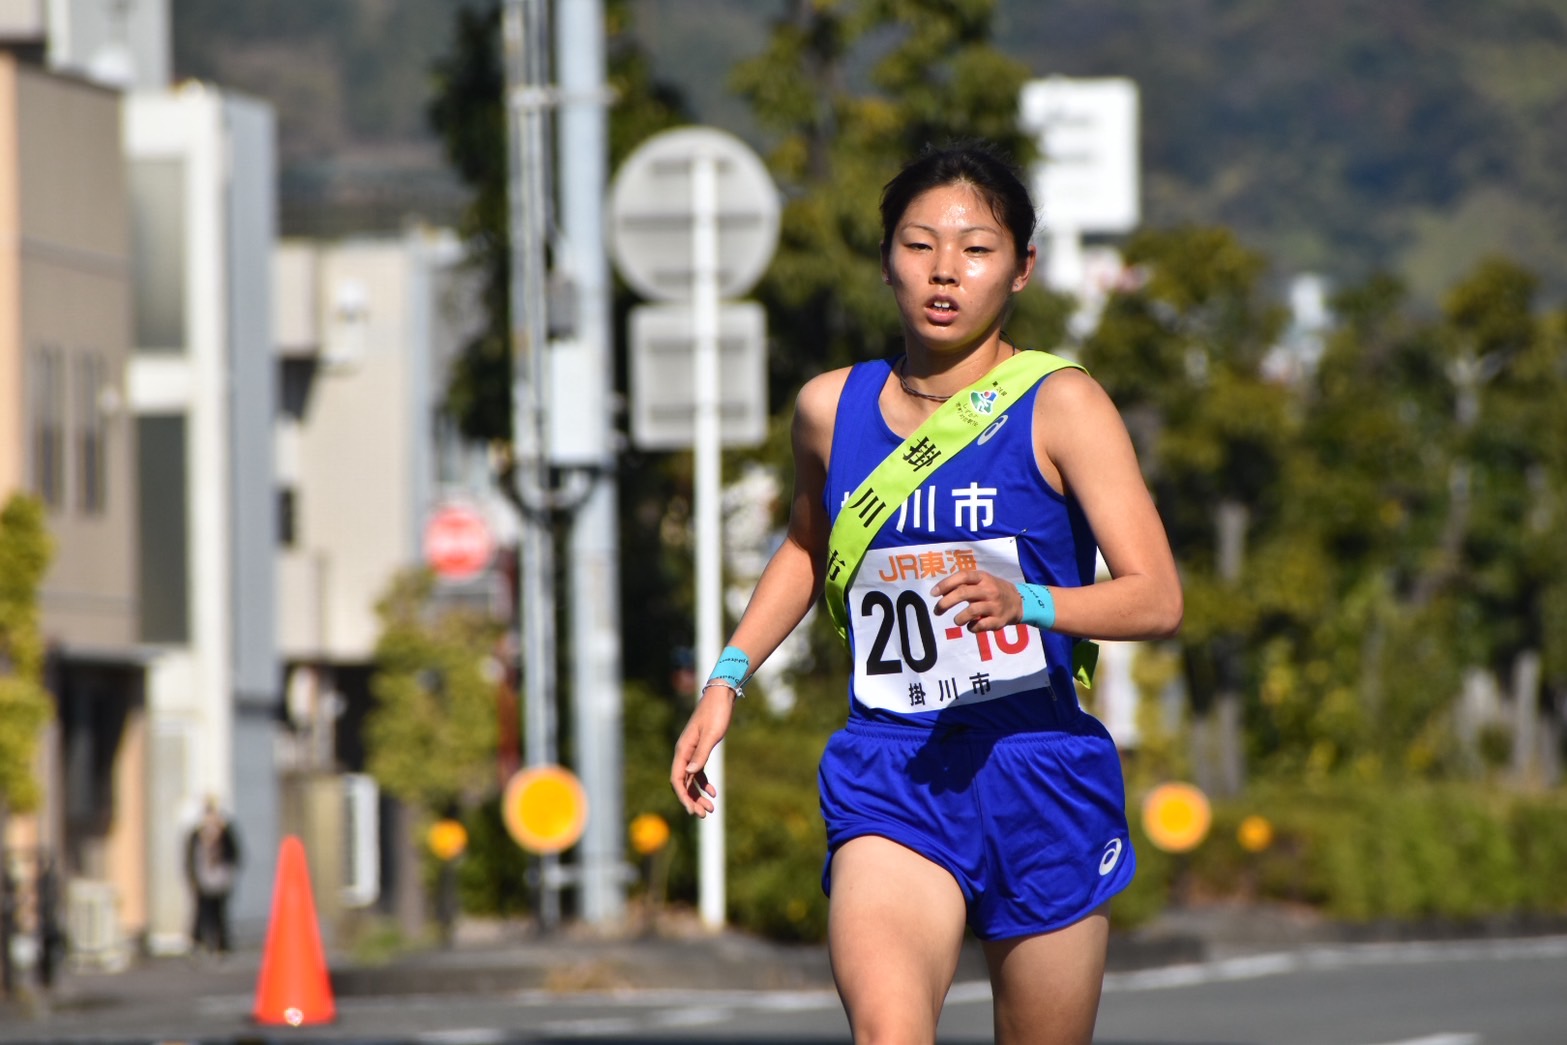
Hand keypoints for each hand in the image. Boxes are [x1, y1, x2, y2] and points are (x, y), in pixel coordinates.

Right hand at [670, 686, 735, 816]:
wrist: (721, 695)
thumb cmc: (716, 713)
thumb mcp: (711, 734)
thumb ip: (701, 754)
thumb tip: (690, 774)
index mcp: (683, 750)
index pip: (678, 779)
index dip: (683, 797)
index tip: (693, 811)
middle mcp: (684, 752)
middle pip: (684, 783)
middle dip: (692, 800)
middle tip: (705, 814)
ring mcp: (691, 752)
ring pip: (691, 780)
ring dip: (698, 795)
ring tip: (711, 809)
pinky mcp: (700, 749)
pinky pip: (698, 772)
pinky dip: (704, 784)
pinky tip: (714, 793)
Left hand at [930, 570, 1022, 632]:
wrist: (1018, 602)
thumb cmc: (991, 590)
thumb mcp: (981, 581)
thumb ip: (962, 584)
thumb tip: (940, 592)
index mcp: (982, 578)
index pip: (962, 576)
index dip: (946, 584)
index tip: (933, 594)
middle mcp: (989, 590)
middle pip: (963, 593)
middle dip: (945, 603)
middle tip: (937, 611)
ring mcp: (995, 605)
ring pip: (971, 611)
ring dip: (958, 618)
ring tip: (957, 620)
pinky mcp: (998, 620)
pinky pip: (980, 625)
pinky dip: (971, 627)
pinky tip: (970, 626)